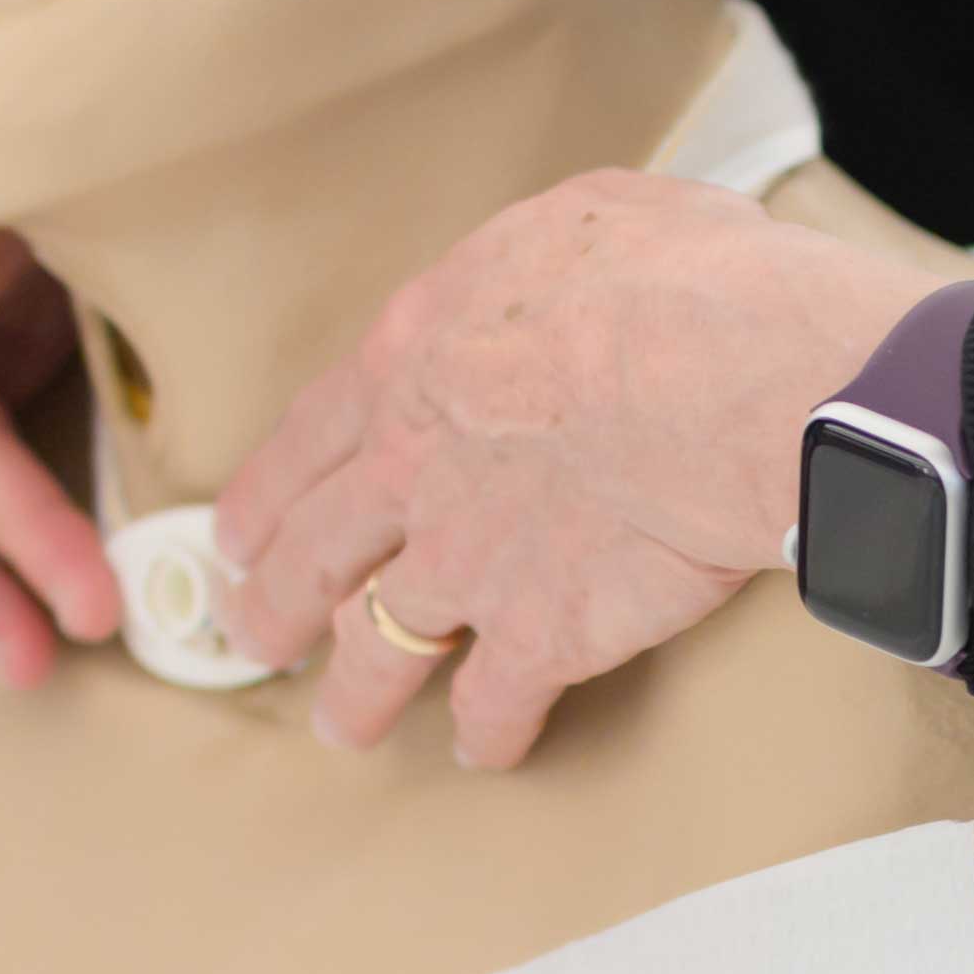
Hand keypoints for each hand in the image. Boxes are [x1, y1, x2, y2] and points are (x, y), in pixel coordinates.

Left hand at [210, 173, 894, 764]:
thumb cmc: (681, 282)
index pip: (309, 441)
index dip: (269, 496)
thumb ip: (541, 265)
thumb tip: (566, 267)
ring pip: (375, 645)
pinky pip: (493, 703)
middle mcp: (412, 470)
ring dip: (353, 694)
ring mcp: (464, 562)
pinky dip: (487, 734)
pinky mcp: (537, 637)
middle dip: (273, 602)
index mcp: (411, 361)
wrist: (731, 381)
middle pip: (313, 552)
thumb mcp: (587, 223)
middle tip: (252, 633)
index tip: (242, 533)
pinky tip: (485, 750)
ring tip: (338, 725)